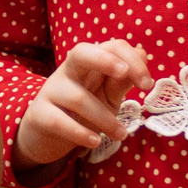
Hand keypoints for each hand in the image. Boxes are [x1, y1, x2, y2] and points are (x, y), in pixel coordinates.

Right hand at [16, 41, 152, 169]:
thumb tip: (143, 54)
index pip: (110, 47)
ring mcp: (51, 91)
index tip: (147, 85)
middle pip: (81, 52)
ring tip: (121, 134)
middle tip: (124, 73)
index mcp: (87, 63)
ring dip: (105, 118)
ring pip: (78, 98)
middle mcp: (67, 71)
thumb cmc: (82, 110)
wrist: (46, 133)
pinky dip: (79, 132)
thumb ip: (122, 79)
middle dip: (104, 60)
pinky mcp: (40, 115)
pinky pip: (58, 121)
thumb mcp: (106, 95)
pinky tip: (95, 141)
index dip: (132, 60)